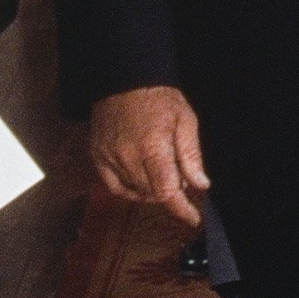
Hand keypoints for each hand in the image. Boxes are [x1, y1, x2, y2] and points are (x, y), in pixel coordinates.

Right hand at [90, 85, 209, 225]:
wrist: (124, 79)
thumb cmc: (157, 98)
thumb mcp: (184, 120)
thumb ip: (191, 155)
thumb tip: (200, 184)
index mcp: (152, 147)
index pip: (166, 191)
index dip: (181, 209)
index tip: (192, 218)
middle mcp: (127, 156)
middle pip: (152, 193)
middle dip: (170, 190)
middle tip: (178, 172)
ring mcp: (109, 157)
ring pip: (135, 191)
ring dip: (152, 189)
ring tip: (160, 168)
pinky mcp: (98, 156)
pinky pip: (114, 187)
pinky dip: (130, 190)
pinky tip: (141, 181)